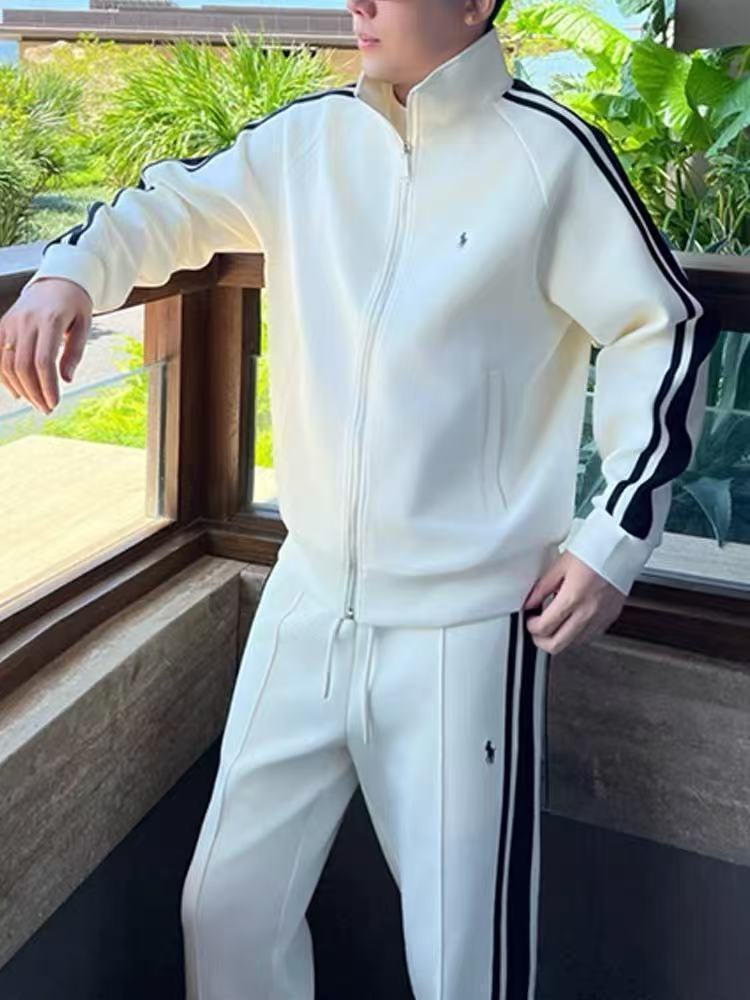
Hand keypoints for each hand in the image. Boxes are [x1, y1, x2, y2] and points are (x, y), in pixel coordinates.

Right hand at [0, 277, 92, 413]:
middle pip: (23, 365)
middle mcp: (26, 321)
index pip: (43, 361)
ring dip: (20, 388)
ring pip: (7, 363)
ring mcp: (10, 322)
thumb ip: (75, 352)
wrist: (56, 281)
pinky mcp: (3, 325)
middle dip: (34, 392)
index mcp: (49, 320)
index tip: (54, 403)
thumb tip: (65, 380)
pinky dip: (4, 376)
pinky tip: (17, 392)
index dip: (47, 386)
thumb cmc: (74, 305)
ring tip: (36, 403)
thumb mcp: (84, 325)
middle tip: (46, 409)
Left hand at [521, 550, 625, 654]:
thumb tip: (529, 602)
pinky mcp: (610, 618)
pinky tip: (571, 621)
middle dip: (541, 640)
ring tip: (554, 623)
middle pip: (557, 645)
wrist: (622, 547)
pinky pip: (589, 636)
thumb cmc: (595, 549)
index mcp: (573, 597)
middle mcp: (588, 612)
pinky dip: (576, 634)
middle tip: (536, 628)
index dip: (531, 627)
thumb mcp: (561, 565)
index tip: (530, 619)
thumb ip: (542, 587)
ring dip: (559, 638)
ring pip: (573, 644)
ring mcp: (600, 618)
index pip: (544, 628)